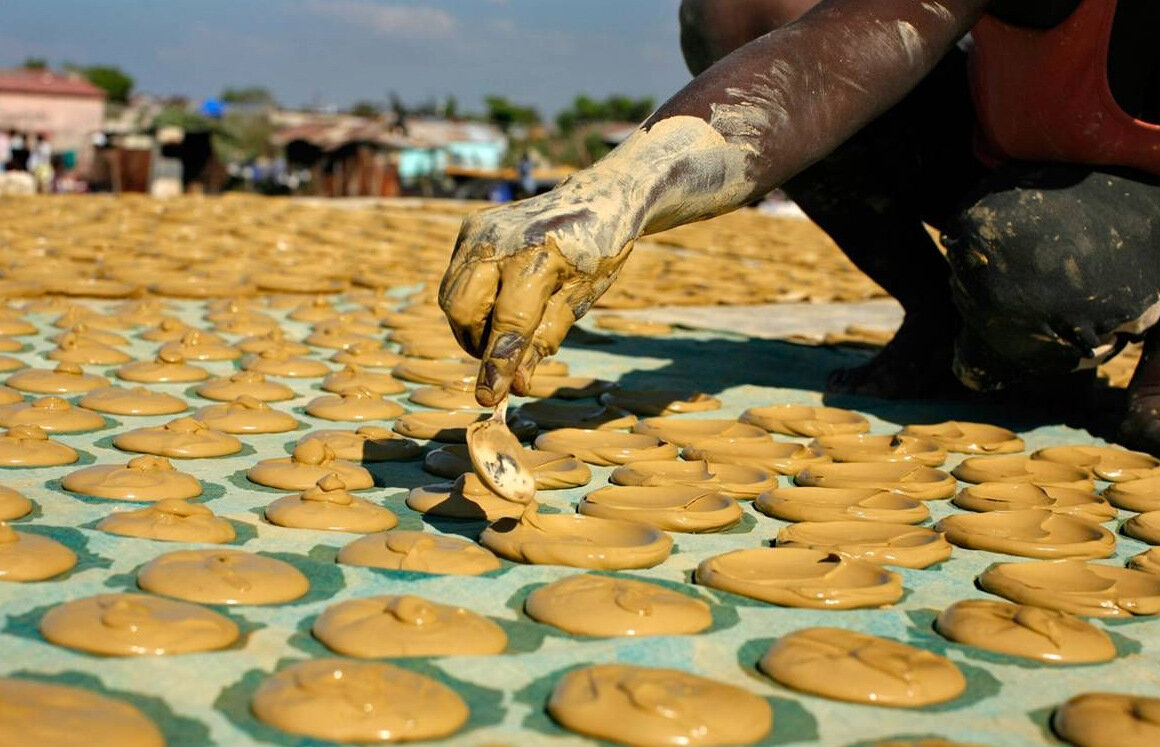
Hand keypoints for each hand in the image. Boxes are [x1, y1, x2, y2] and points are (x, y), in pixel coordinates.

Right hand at [440, 182, 636, 405]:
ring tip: (504, 329)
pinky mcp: (470, 227)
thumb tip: (513, 386)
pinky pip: (455, 278)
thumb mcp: (579, 301)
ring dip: (471, 326)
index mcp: (539, 257)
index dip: (497, 364)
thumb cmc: (594, 254)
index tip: (488, 398)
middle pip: (462, 310)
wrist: (596, 198)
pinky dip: (472, 301)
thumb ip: (543, 341)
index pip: (508, 324)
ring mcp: (480, 229)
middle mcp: (500, 239)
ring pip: (451, 297)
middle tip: (503, 358)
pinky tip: (500, 299)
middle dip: (477, 344)